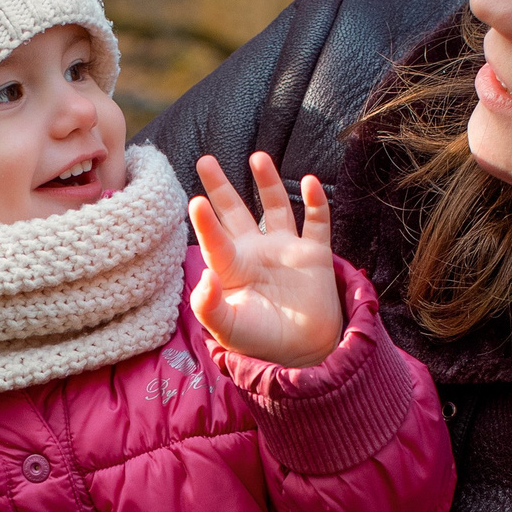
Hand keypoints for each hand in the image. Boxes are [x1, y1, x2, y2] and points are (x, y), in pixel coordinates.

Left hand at [188, 152, 342, 368]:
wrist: (302, 354)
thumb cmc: (259, 342)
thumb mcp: (228, 328)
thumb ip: (210, 306)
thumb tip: (205, 276)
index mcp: (232, 269)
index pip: (215, 240)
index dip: (205, 222)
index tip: (195, 201)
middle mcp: (255, 253)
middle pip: (235, 212)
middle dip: (220, 187)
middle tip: (204, 160)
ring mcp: (285, 250)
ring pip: (276, 207)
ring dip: (267, 182)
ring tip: (257, 157)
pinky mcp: (314, 254)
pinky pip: (316, 222)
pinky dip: (316, 202)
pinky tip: (310, 182)